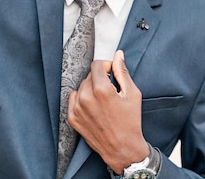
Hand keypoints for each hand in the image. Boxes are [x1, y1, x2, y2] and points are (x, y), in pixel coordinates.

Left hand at [67, 50, 148, 173]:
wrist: (122, 149)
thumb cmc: (130, 122)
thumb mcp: (132, 94)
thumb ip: (122, 72)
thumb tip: (118, 55)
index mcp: (101, 90)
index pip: (96, 65)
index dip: (106, 66)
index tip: (111, 72)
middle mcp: (86, 98)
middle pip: (89, 76)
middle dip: (100, 79)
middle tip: (111, 90)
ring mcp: (77, 109)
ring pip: (81, 87)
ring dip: (91, 89)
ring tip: (102, 101)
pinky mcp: (72, 118)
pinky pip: (74, 99)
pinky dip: (82, 99)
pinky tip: (93, 107)